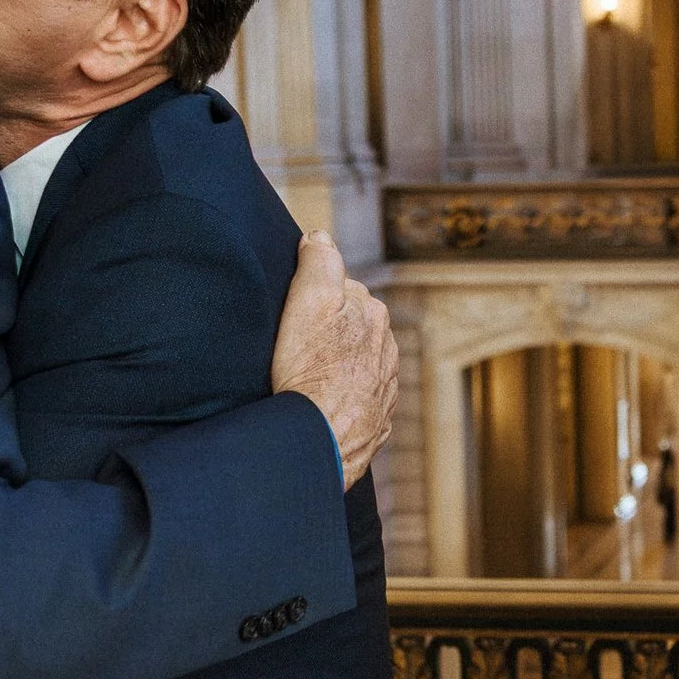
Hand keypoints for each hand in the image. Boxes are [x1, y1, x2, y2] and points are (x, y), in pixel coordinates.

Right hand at [271, 232, 398, 486]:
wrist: (322, 441)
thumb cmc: (310, 371)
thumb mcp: (309, 300)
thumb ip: (321, 261)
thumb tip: (320, 237)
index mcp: (373, 313)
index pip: (340, 288)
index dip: (310, 297)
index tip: (292, 314)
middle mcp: (386, 347)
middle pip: (349, 325)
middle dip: (326, 330)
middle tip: (294, 347)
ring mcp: (384, 385)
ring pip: (355, 361)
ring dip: (335, 364)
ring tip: (305, 377)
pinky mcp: (375, 419)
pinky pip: (355, 396)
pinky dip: (340, 396)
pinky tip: (319, 403)